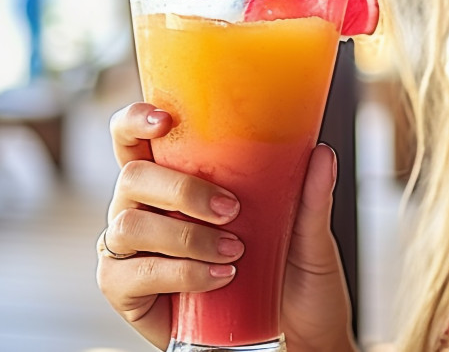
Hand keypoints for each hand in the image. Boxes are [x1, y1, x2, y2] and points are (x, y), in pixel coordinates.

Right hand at [95, 102, 356, 351]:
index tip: (166, 119)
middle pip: (132, 176)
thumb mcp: (308, 235)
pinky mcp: (127, 292)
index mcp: (175, 180)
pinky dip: (180, 273)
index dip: (136, 121)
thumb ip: (310, 197)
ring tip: (234, 252)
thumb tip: (321, 153)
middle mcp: (144, 208)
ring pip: (129, 225)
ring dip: (185, 235)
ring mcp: (130, 250)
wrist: (294, 338)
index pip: (135, 140)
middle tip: (231, 209)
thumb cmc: (290, 278)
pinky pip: (132, 274)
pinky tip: (218, 278)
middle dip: (181, 188)